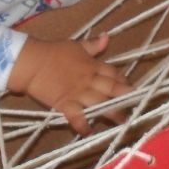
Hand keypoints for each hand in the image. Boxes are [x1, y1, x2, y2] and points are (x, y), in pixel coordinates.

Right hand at [7, 34, 130, 133]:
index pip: (114, 73)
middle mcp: (89, 80)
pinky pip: (77, 117)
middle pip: (113, 90)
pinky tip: (89, 132)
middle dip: (126, 99)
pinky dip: (83, 125)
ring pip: (101, 104)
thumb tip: (108, 36)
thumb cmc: (52, 51)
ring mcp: (79, 94)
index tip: (130, 87)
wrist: (32, 62)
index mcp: (92, 65)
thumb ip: (93, 45)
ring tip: (122, 122)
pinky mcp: (66, 104)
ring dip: (112, 114)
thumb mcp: (75, 45)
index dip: (123, 81)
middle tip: (136, 107)